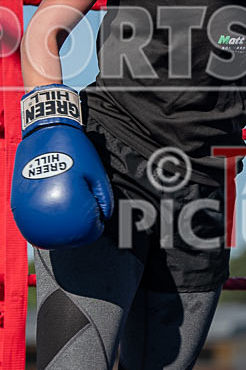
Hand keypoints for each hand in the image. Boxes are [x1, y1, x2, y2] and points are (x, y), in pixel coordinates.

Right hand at [10, 84, 112, 248]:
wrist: (46, 131)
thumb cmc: (76, 151)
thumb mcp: (97, 175)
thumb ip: (104, 199)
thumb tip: (103, 217)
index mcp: (66, 205)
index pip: (87, 233)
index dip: (96, 226)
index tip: (98, 215)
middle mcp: (42, 211)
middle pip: (62, 238)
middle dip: (75, 231)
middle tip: (84, 217)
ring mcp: (25, 208)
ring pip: (42, 233)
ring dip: (55, 230)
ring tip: (66, 219)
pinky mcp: (17, 202)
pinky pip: (30, 220)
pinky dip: (42, 220)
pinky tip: (50, 213)